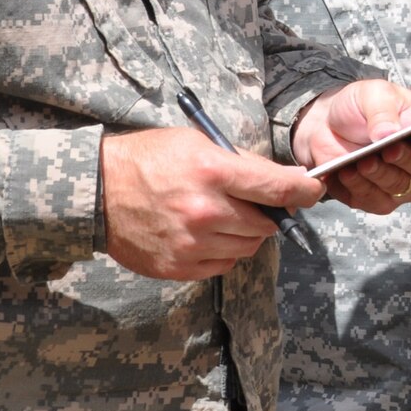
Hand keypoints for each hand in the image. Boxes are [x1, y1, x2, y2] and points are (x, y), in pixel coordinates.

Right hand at [100, 127, 324, 279]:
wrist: (96, 192)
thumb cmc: (148, 158)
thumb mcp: (196, 142)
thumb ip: (241, 162)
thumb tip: (284, 179)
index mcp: (213, 172)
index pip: (277, 189)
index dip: (305, 192)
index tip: (314, 191)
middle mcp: (206, 211)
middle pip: (267, 224)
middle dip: (271, 213)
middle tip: (259, 203)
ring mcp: (192, 244)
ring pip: (248, 247)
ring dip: (247, 233)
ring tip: (225, 215)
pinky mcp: (179, 267)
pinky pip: (223, 264)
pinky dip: (224, 250)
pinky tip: (206, 233)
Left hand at [291, 79, 410, 213]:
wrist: (328, 124)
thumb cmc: (360, 107)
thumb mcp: (372, 94)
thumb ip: (383, 110)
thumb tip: (390, 132)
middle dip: (406, 159)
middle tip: (388, 149)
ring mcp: (405, 185)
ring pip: (401, 187)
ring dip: (380, 174)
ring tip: (362, 161)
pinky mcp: (380, 200)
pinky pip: (375, 200)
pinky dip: (359, 186)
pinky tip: (347, 172)